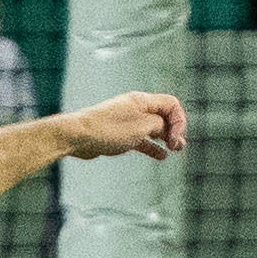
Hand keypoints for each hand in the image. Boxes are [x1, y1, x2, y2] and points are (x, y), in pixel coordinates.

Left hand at [59, 91, 187, 160]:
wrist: (77, 136)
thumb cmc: (108, 129)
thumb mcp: (142, 127)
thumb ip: (160, 126)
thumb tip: (165, 129)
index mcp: (142, 101)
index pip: (171, 104)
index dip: (179, 121)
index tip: (174, 139)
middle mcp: (136, 108)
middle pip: (164, 116)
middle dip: (174, 131)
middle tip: (177, 147)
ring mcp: (127, 121)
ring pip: (153, 128)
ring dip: (165, 138)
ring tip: (174, 150)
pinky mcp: (120, 133)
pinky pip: (142, 138)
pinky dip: (152, 146)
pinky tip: (160, 156)